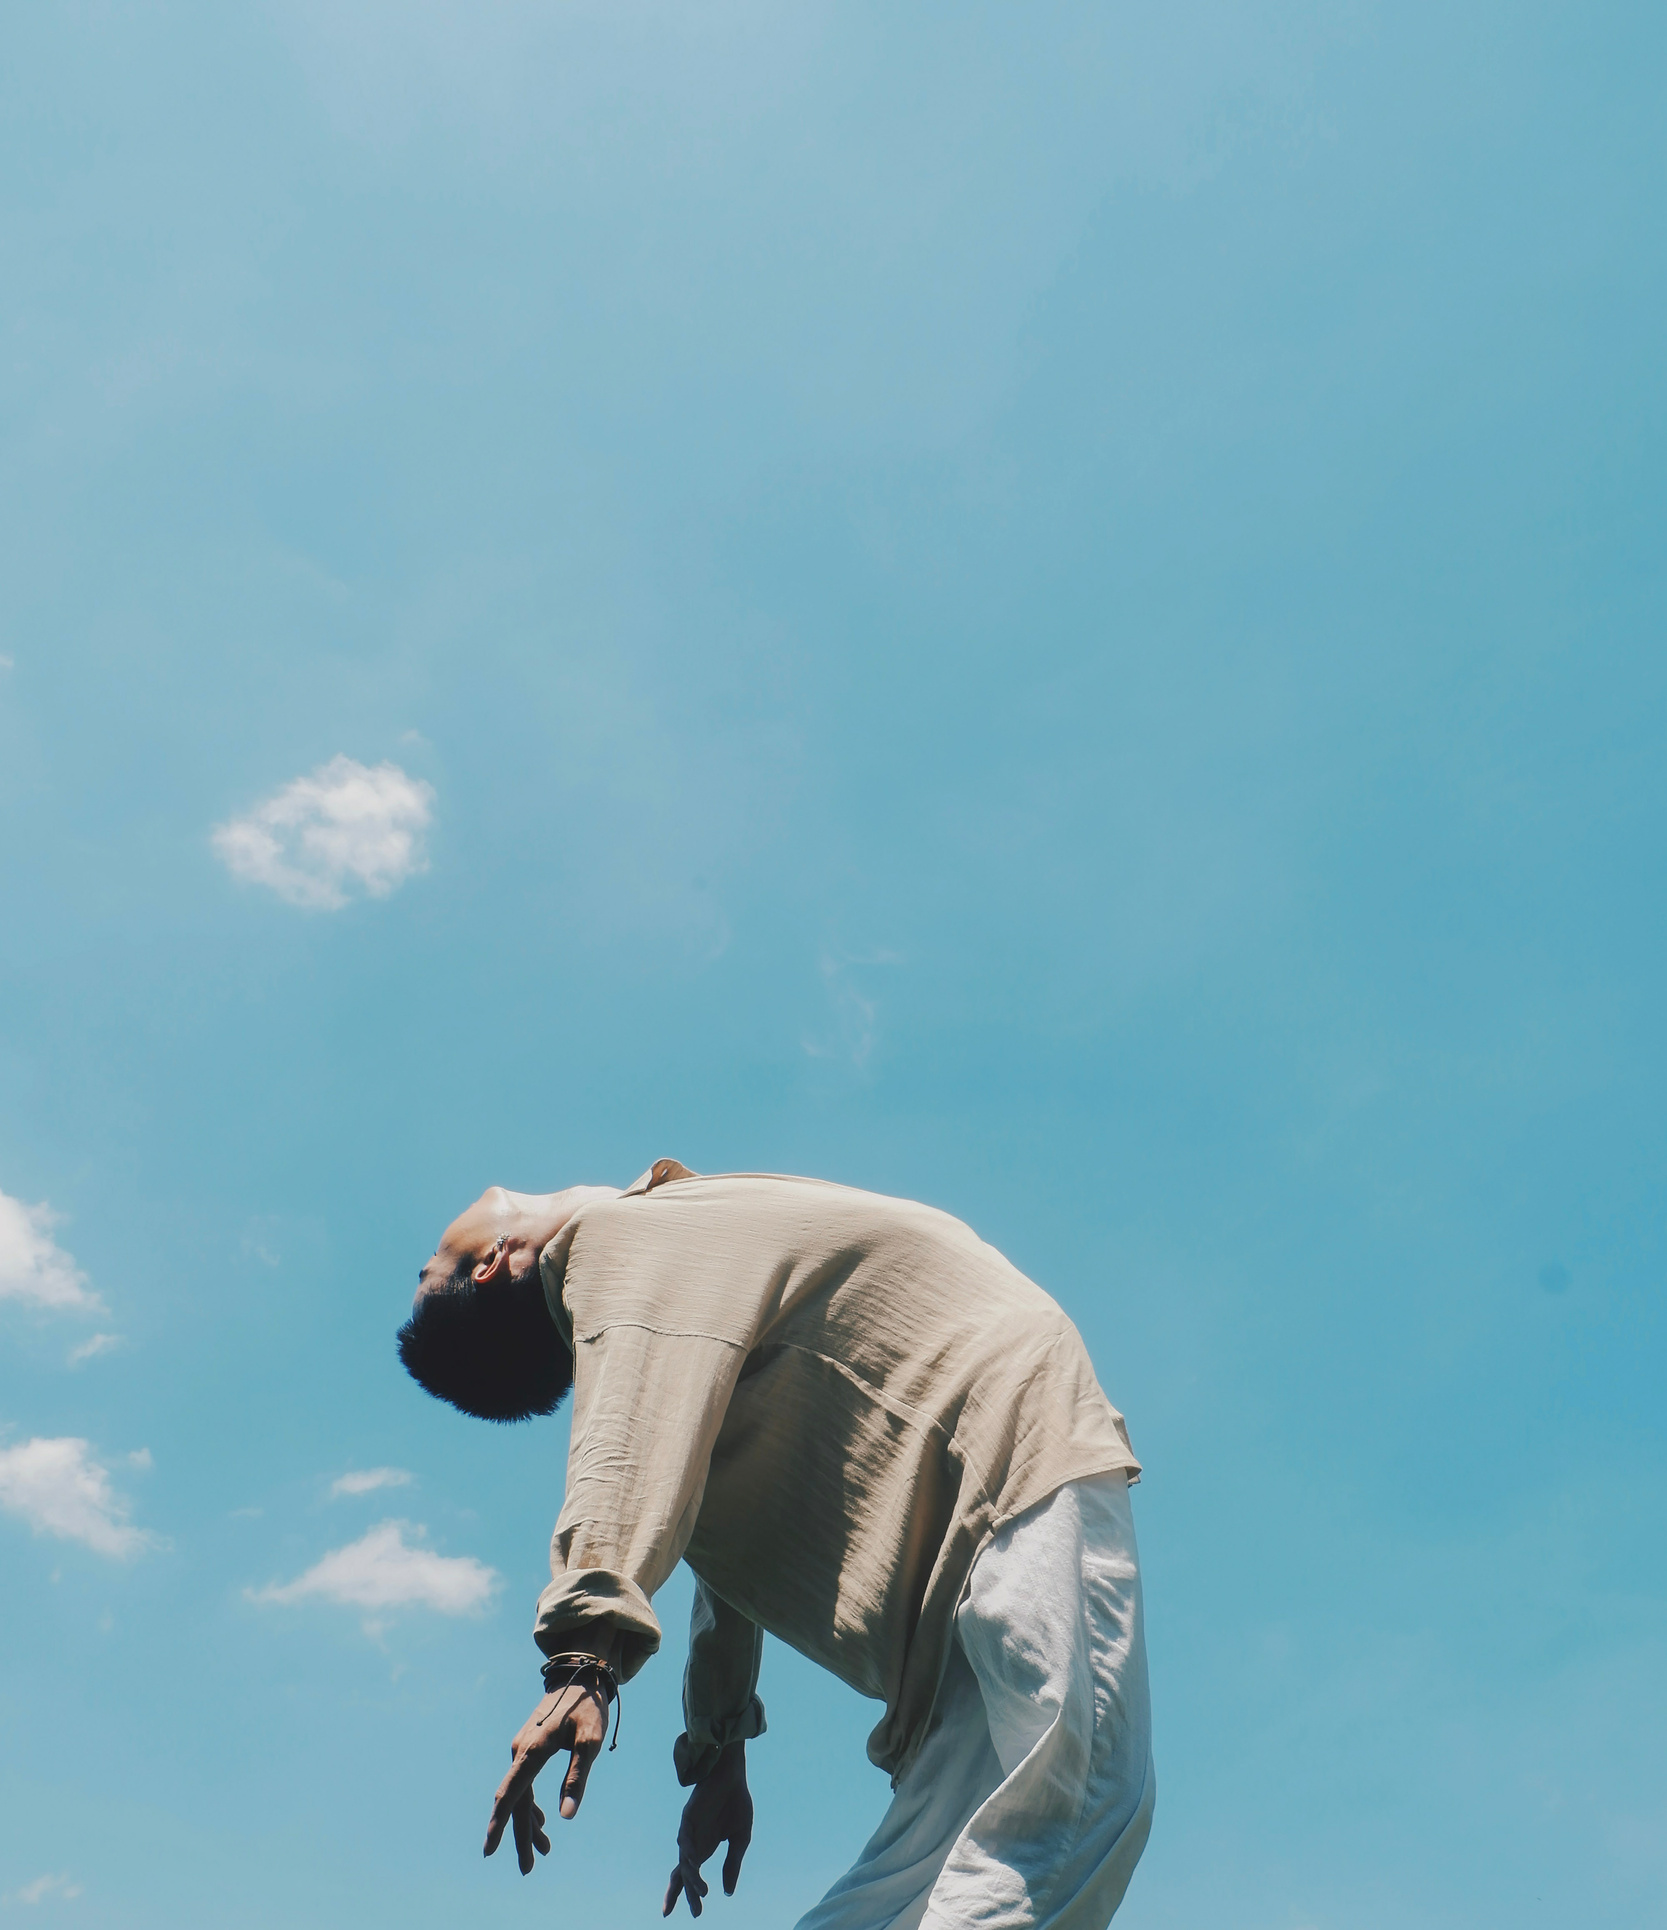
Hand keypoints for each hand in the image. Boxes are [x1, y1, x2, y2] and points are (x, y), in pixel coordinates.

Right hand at [483, 1682, 609, 1873]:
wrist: (581, 1674)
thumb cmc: (588, 1707)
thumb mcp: (590, 1741)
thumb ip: (577, 1776)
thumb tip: (567, 1815)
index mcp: (532, 1750)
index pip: (511, 1794)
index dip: (500, 1825)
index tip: (489, 1851)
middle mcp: (520, 1749)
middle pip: (514, 1800)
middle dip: (520, 1836)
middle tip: (529, 1868)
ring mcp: (522, 1747)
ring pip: (519, 1793)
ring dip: (528, 1822)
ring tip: (543, 1851)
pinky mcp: (529, 1746)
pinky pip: (524, 1782)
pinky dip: (531, 1804)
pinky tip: (543, 1820)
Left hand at [664, 1741, 752, 1917]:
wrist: (733, 1771)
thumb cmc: (735, 1801)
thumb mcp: (740, 1838)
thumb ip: (732, 1864)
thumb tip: (728, 1892)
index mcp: (704, 1847)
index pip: (690, 1876)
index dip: (688, 1894)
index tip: (695, 1915)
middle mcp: (693, 1841)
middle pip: (683, 1873)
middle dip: (685, 1893)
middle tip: (696, 1913)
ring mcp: (689, 1828)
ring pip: (685, 1859)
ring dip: (692, 1876)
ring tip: (702, 1891)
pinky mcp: (689, 1814)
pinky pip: (685, 1836)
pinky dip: (688, 1851)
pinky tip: (694, 1863)